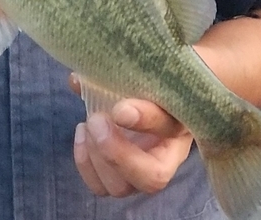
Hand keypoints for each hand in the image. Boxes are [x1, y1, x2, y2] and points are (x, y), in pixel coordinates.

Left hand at [69, 74, 192, 196]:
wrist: (153, 93)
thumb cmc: (154, 82)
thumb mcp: (147, 73)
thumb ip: (124, 73)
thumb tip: (77, 80)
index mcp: (183, 125)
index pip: (171, 128)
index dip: (145, 120)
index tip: (120, 109)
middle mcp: (168, 155)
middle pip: (152, 178)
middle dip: (116, 153)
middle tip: (97, 120)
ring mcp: (142, 171)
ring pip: (121, 187)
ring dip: (97, 157)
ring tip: (87, 124)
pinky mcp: (120, 176)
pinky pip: (101, 187)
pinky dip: (85, 163)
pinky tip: (82, 133)